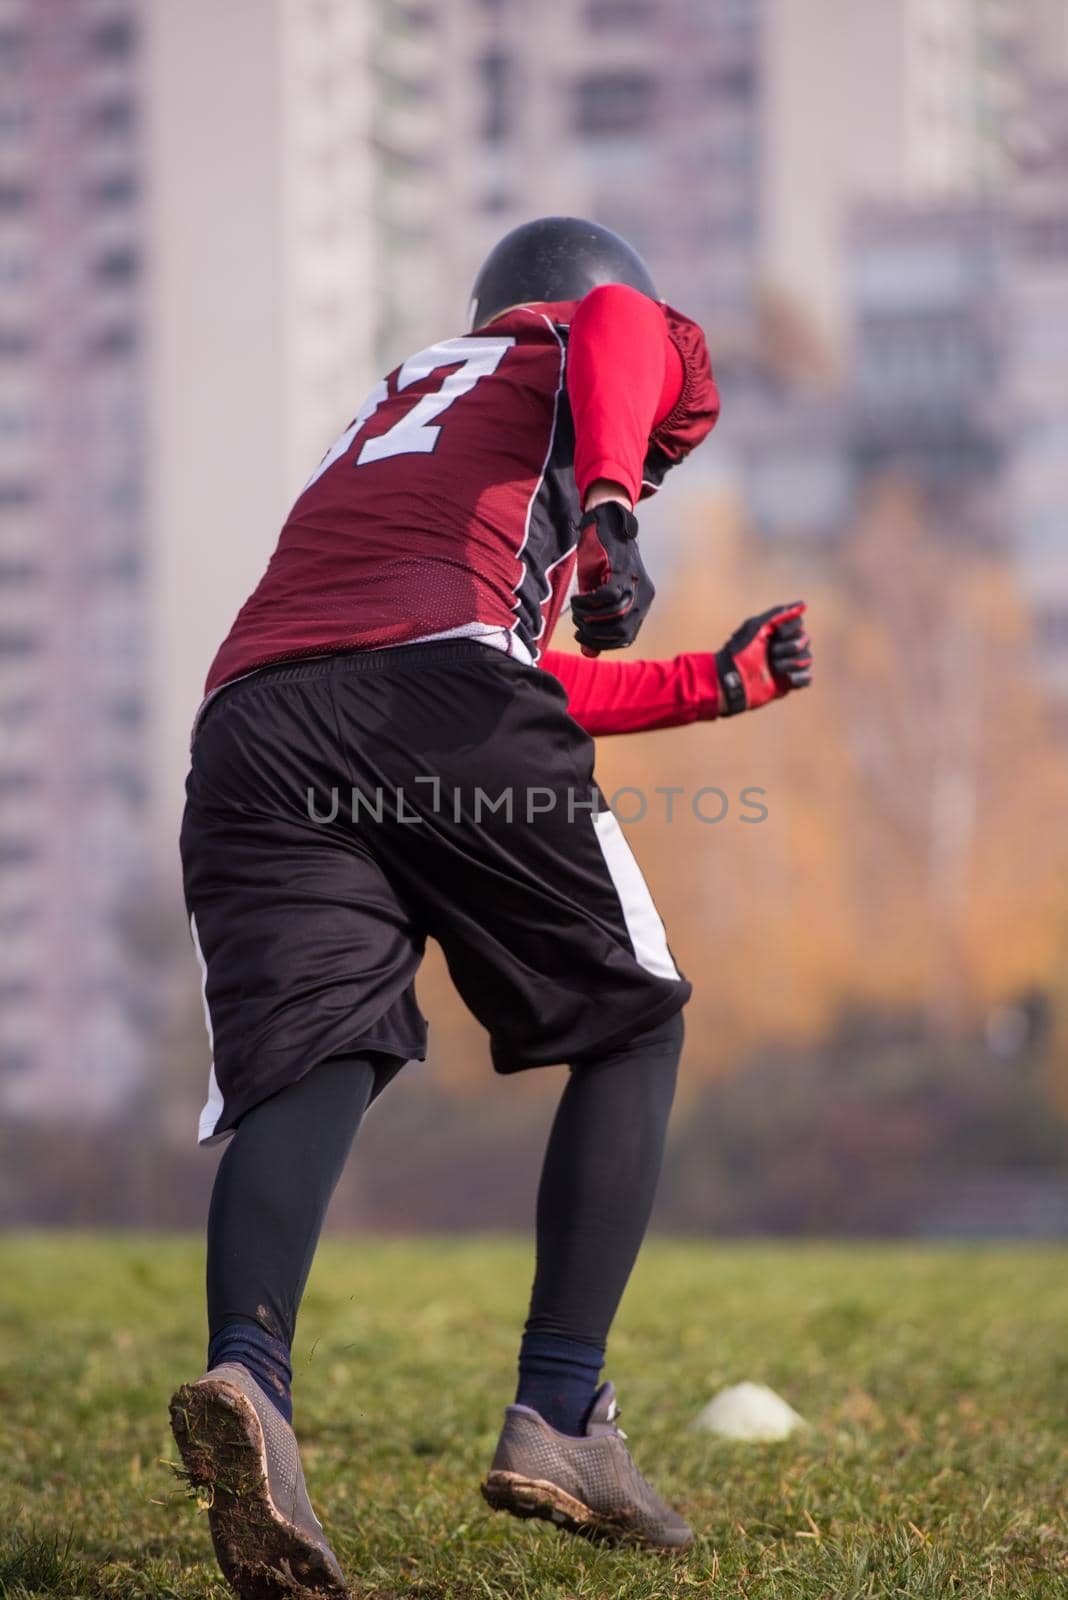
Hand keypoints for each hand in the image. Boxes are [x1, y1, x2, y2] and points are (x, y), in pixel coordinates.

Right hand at [570, 502, 654, 655]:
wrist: (605, 522)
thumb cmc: (600, 561)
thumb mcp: (597, 595)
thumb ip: (596, 622)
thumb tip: (588, 654)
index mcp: (641, 604)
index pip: (626, 638)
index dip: (603, 644)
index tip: (584, 640)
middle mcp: (643, 596)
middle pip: (621, 631)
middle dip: (594, 634)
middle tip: (578, 626)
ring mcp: (634, 583)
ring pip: (614, 615)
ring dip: (589, 618)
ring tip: (576, 612)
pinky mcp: (622, 570)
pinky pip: (607, 595)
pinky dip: (589, 602)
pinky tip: (578, 599)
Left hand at [715, 601, 812, 714]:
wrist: (733, 679)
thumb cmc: (741, 650)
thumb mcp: (756, 626)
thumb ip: (778, 614)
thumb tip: (803, 603)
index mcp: (777, 631)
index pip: (798, 623)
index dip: (790, 628)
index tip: (777, 633)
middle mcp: (785, 646)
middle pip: (805, 640)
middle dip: (787, 647)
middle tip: (770, 653)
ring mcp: (788, 664)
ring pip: (806, 658)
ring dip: (790, 663)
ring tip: (775, 668)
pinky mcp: (789, 682)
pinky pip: (806, 679)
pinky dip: (800, 678)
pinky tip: (788, 678)